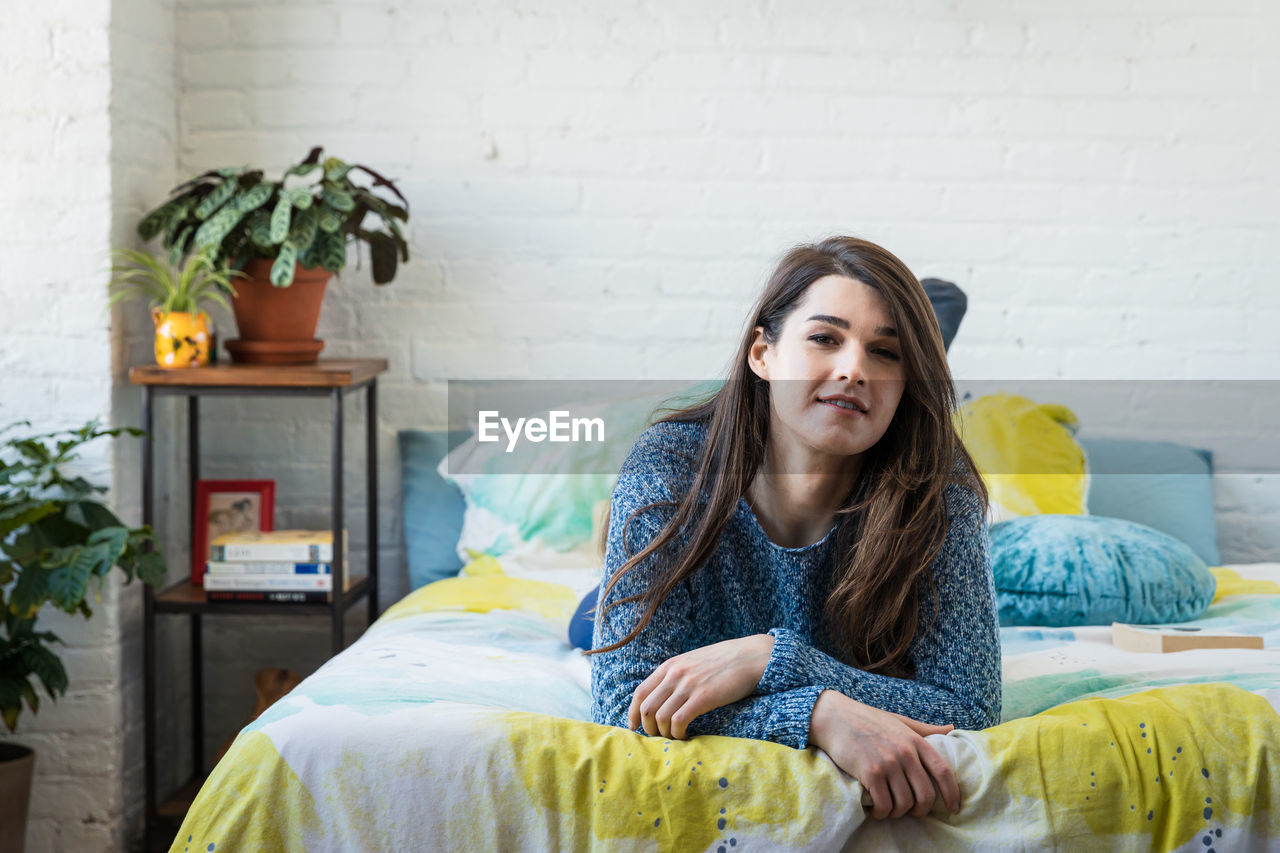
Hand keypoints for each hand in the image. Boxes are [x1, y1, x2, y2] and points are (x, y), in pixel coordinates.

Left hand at [628, 634, 773, 739]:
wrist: (750, 656)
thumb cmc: (723, 662)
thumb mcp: (692, 663)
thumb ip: (675, 676)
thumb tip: (661, 699)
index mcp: (669, 666)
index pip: (639, 693)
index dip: (633, 714)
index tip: (635, 728)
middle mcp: (674, 674)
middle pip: (646, 708)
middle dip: (648, 729)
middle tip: (658, 738)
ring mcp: (688, 685)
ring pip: (660, 717)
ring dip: (663, 734)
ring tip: (674, 738)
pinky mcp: (703, 697)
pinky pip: (679, 721)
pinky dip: (678, 734)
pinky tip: (686, 736)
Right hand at [808, 690, 959, 819]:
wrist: (835, 717)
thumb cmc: (868, 719)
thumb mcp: (900, 721)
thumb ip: (925, 729)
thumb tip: (952, 729)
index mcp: (916, 740)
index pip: (944, 772)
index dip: (953, 793)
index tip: (954, 808)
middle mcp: (905, 753)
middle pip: (926, 795)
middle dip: (921, 810)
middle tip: (911, 811)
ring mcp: (888, 764)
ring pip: (904, 804)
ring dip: (898, 813)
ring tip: (889, 809)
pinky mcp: (870, 773)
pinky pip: (884, 805)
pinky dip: (881, 813)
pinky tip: (874, 809)